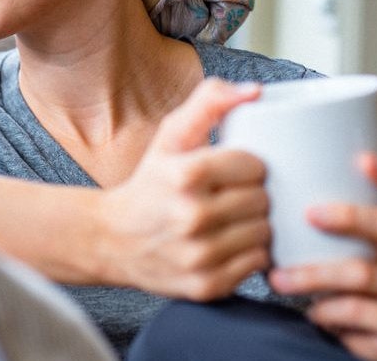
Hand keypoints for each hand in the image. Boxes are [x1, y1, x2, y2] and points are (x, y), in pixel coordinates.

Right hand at [97, 79, 271, 300]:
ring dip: (255, 225)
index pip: (255, 165)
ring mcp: (200, 255)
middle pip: (262, 200)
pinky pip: (257, 264)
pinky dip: (249, 254)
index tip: (234, 169)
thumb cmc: (150, 183)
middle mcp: (192, 217)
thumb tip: (255, 91)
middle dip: (252, 194)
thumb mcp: (170, 136)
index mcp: (184, 174)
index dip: (249, 165)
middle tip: (233, 195)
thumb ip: (209, 102)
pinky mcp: (207, 285)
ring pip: (264, 233)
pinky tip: (228, 243)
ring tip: (232, 219)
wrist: (112, 239)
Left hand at [268, 154, 376, 359]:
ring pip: (364, 275)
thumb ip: (337, 215)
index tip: (362, 159)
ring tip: (278, 279)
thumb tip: (280, 174)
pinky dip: (326, 311)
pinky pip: (356, 313)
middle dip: (349, 217)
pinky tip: (311, 310)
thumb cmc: (357, 272)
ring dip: (313, 275)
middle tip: (309, 214)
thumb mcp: (358, 244)